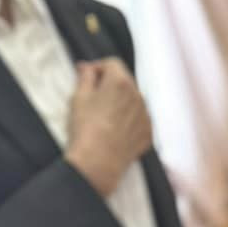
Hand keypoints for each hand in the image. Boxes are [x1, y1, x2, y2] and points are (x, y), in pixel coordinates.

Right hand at [66, 59, 152, 197]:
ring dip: (121, 101)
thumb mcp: (79, 96)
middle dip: (111, 83)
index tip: (88, 76)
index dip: (99, 67)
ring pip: (134, 100)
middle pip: (126, 81)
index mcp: (121, 83)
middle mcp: (138, 97)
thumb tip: (86, 67)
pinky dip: (129, 118)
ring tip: (105, 114)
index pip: (113, 63)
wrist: (99, 163)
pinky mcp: (148, 134)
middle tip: (95, 95)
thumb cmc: (86, 128)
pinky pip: (139, 119)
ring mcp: (145, 117)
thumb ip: (85, 77)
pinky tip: (115, 128)